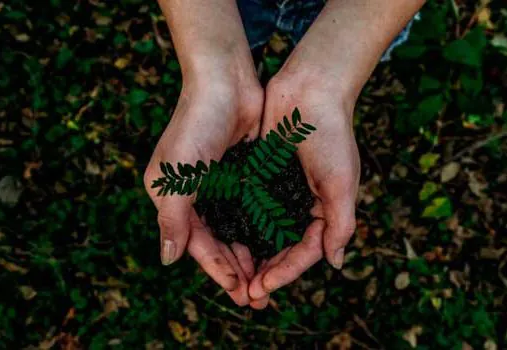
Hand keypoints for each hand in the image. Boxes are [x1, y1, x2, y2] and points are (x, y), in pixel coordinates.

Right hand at [144, 70, 267, 306]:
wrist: (225, 81)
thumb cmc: (195, 125)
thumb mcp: (176, 174)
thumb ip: (172, 218)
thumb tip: (167, 259)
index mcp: (172, 197)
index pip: (194, 242)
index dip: (215, 267)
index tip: (238, 289)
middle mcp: (193, 194)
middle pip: (215, 241)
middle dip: (234, 268)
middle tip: (257, 295)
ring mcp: (218, 185)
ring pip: (234, 229)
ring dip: (248, 253)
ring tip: (267, 277)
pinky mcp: (240, 174)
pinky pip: (249, 209)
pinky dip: (258, 228)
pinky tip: (273, 244)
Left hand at [249, 70, 360, 300]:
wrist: (310, 90)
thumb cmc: (331, 134)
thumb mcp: (341, 182)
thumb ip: (340, 223)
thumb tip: (335, 263)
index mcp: (324, 210)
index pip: (305, 252)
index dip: (285, 272)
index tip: (263, 287)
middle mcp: (301, 204)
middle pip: (282, 248)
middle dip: (266, 271)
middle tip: (245, 293)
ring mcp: (280, 191)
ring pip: (263, 232)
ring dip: (251, 254)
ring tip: (233, 275)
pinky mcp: (261, 175)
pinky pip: (249, 206)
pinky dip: (239, 224)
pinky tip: (224, 239)